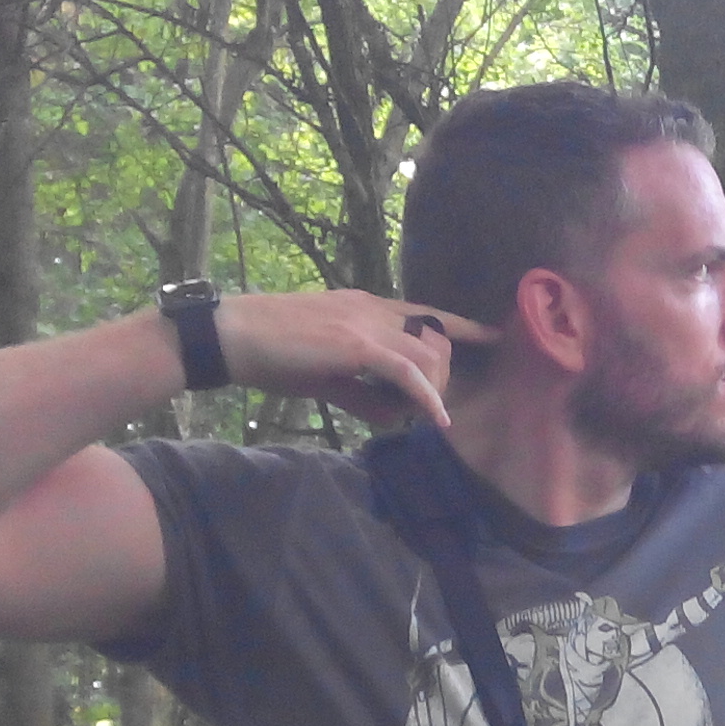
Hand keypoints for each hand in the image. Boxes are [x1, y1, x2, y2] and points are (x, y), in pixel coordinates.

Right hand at [209, 289, 502, 429]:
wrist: (232, 336)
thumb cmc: (272, 354)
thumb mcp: (327, 374)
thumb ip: (364, 393)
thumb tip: (395, 416)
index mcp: (366, 307)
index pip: (426, 312)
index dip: (461, 327)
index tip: (491, 338)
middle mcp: (373, 308)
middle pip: (437, 338)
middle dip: (444, 376)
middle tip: (425, 408)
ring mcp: (365, 322)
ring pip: (429, 354)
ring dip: (433, 390)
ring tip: (417, 414)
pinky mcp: (356, 343)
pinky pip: (407, 371)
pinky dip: (425, 396)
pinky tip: (432, 418)